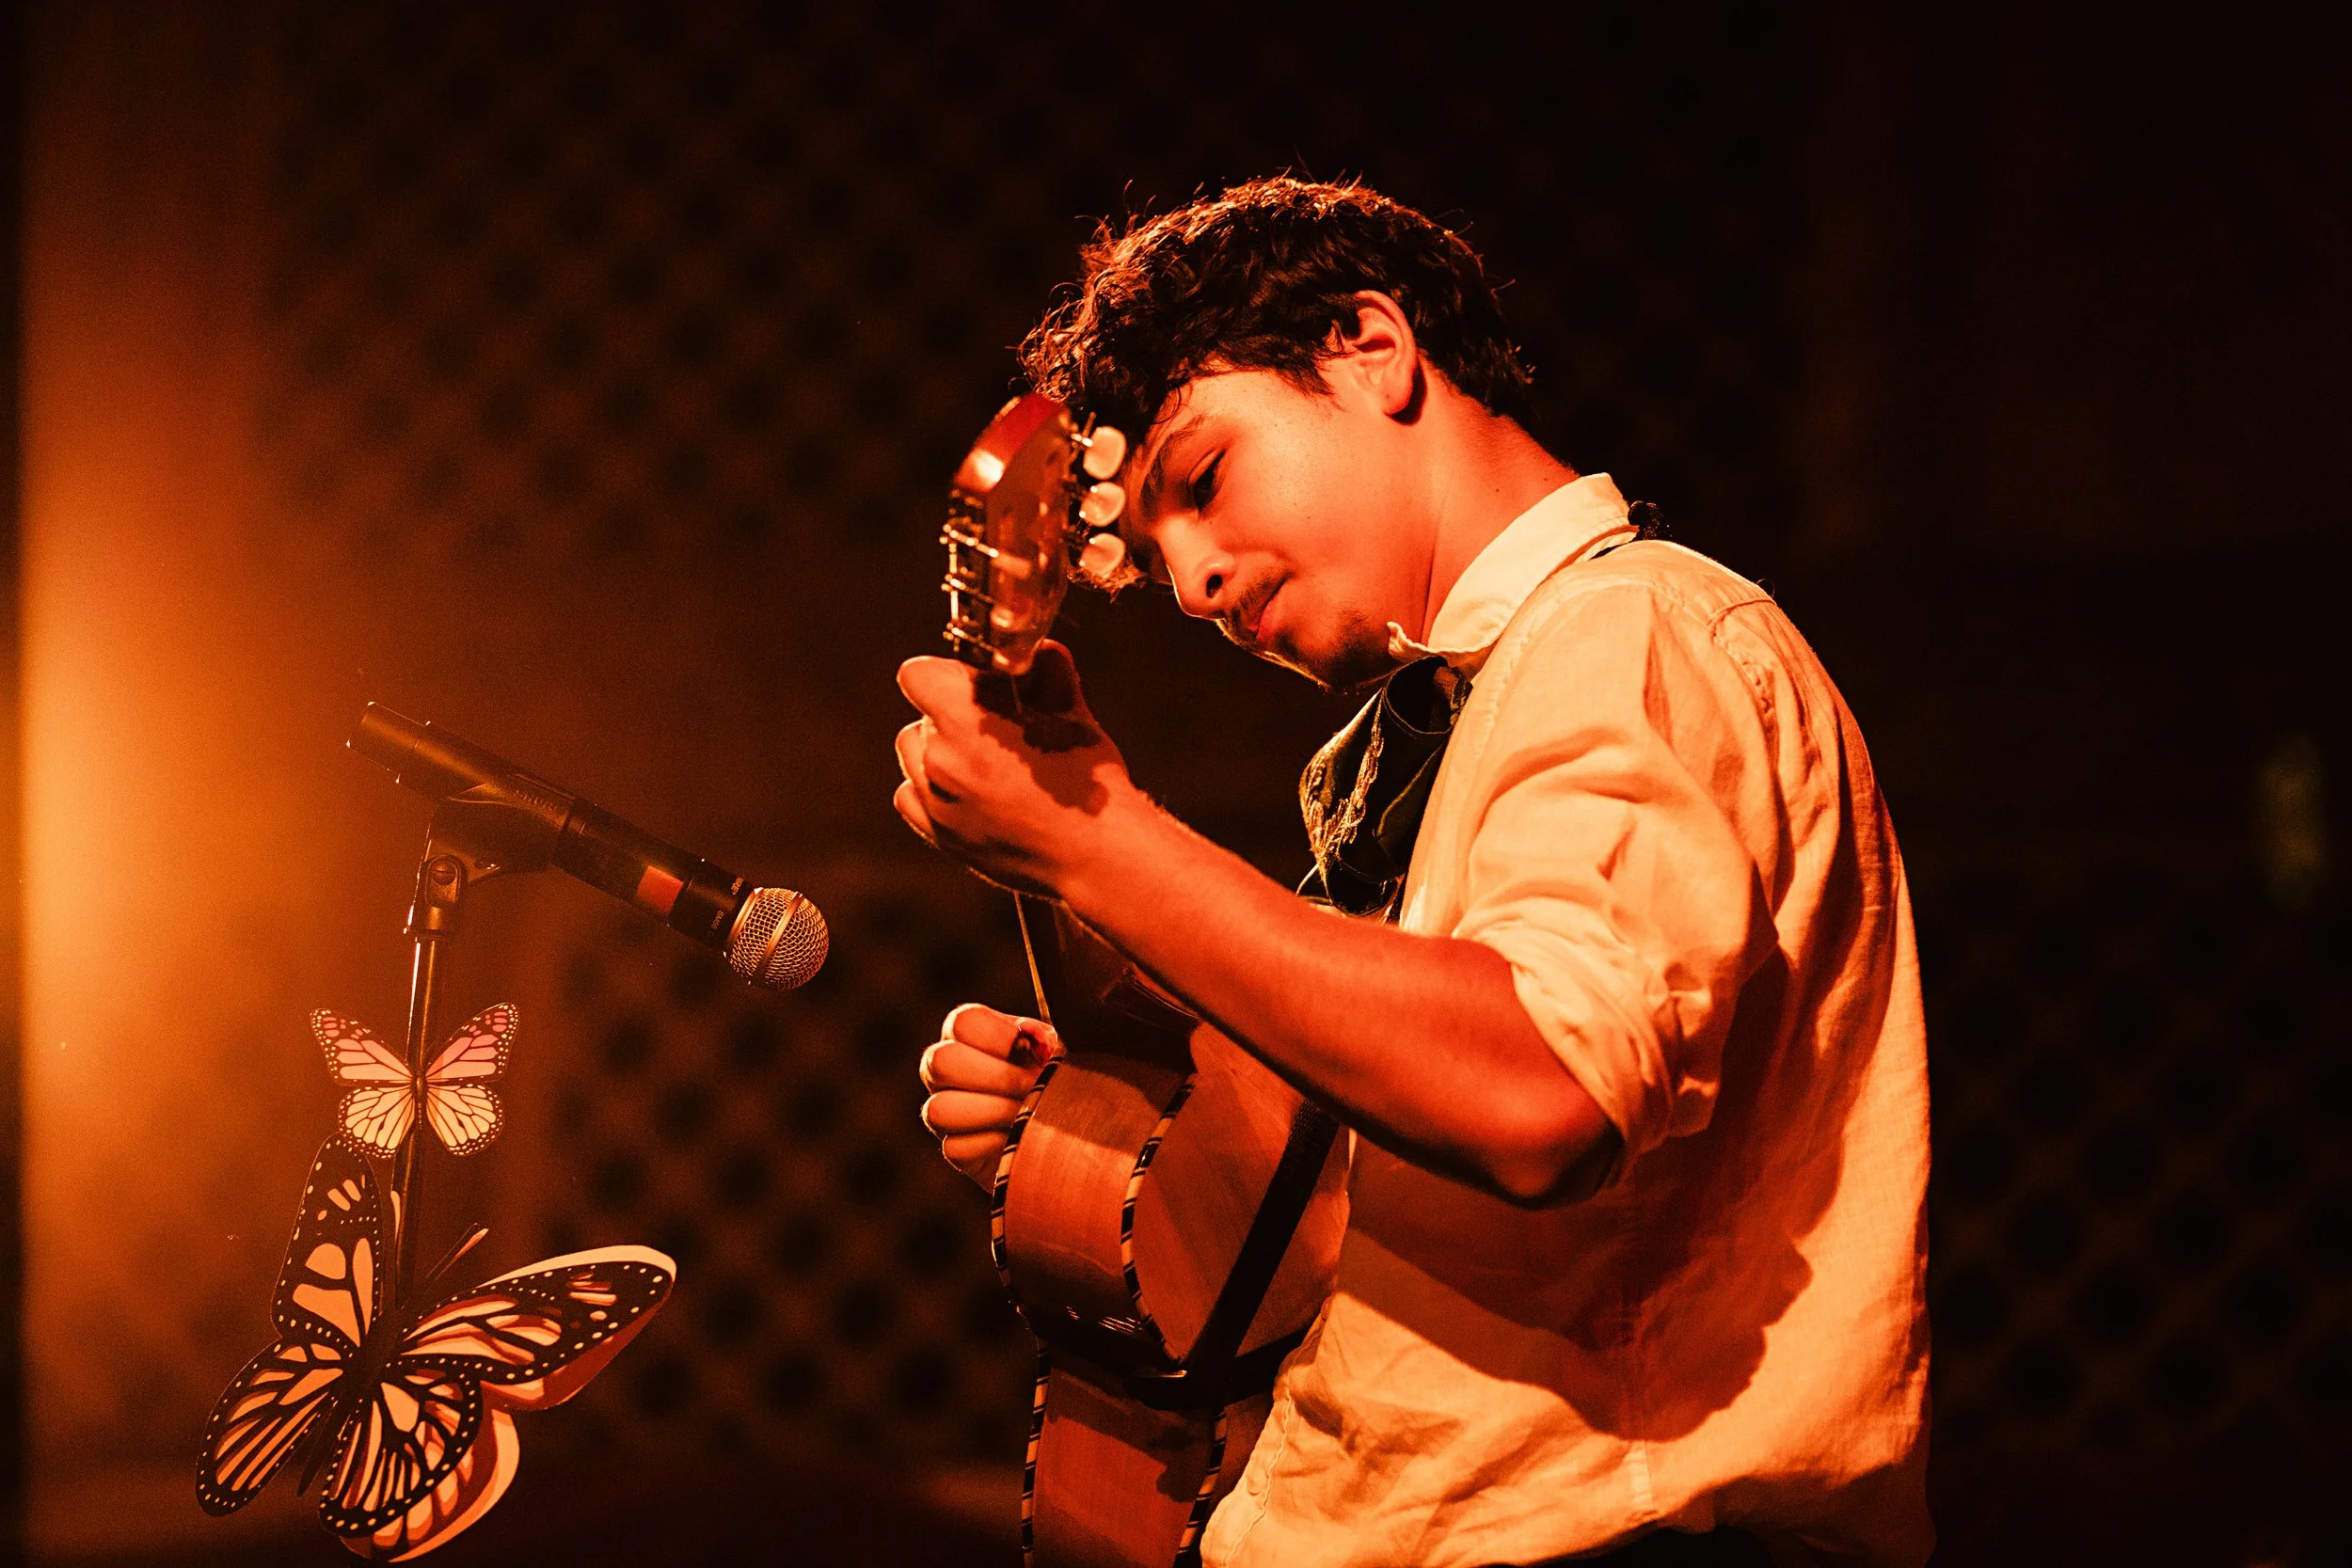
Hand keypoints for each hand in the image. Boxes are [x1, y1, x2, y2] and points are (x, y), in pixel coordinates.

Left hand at [893, 641, 1134, 896]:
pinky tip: (969, 792)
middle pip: (921, 714)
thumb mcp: (1075, 715)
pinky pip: (910, 795)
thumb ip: (1049, 672)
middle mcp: (940, 759)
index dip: (947, 674)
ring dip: (939, 749)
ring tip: (985, 763)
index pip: (917, 674)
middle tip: (995, 728)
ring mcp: (935, 800)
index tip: (977, 685)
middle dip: (952, 713)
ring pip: (914, 753)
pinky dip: (930, 788)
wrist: (1095, 856)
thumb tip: (1041, 650)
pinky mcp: (938, 834)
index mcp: (966, 721)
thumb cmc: (1088, 787)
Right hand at [918, 1003, 1060, 1186]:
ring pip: (939, 1109)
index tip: (1029, 1049)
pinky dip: (991, 1144)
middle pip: (940, 1061)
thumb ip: (1045, 1040)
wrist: (1061, 1128)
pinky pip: (955, 1147)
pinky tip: (1014, 1138)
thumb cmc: (1054, 1076)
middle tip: (1031, 1086)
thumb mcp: (1054, 1050)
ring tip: (1025, 1114)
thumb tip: (1038, 1044)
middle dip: (996, 1077)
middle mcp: (944, 1066)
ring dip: (992, 1112)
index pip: (963, 1022)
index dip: (998, 1036)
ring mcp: (942, 1107)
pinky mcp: (953, 1148)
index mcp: (968, 1032)